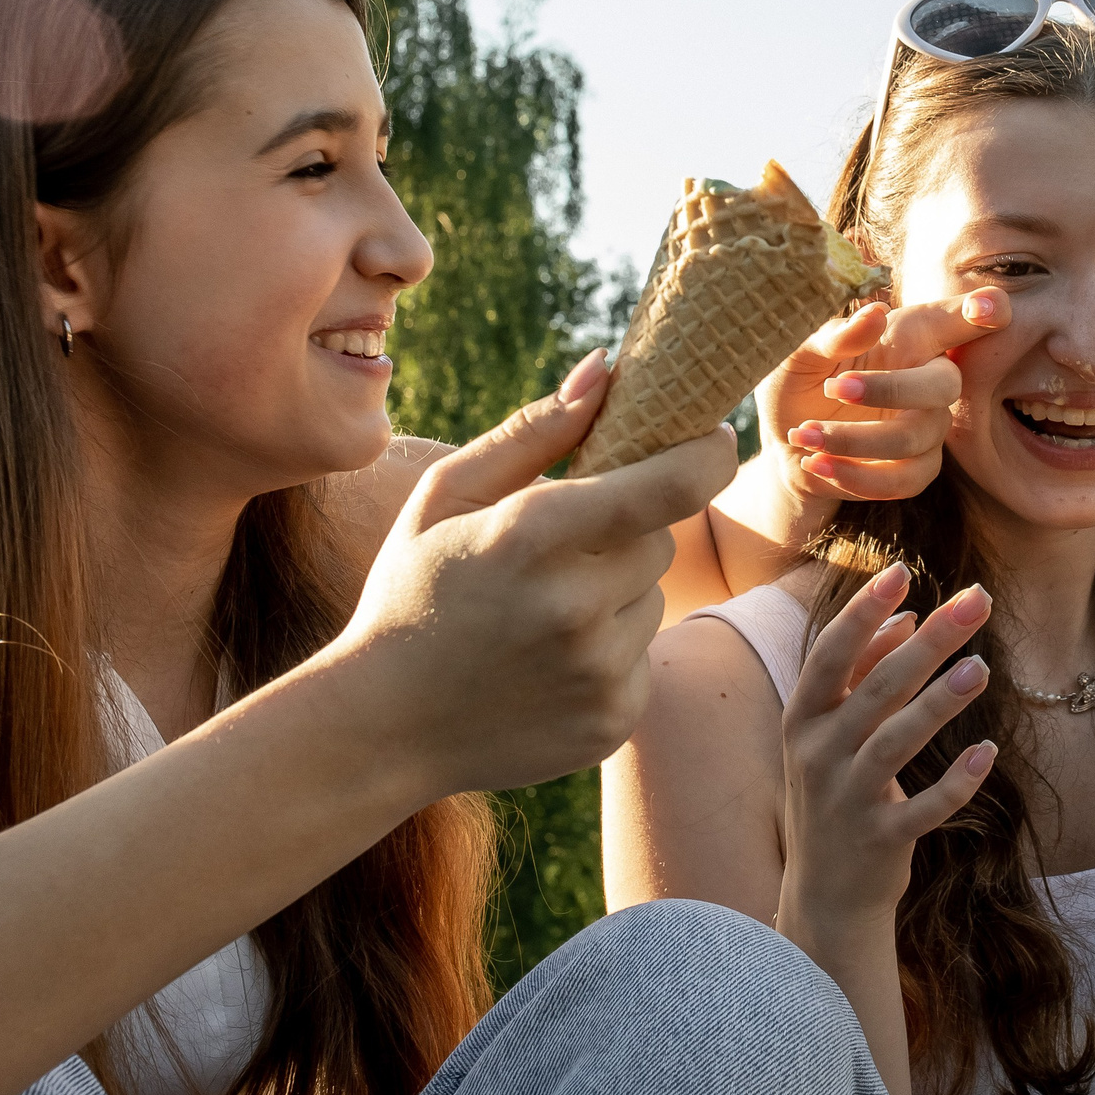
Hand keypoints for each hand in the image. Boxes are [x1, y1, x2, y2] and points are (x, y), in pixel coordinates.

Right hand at [331, 350, 739, 796]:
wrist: (380, 727)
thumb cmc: (414, 590)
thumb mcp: (447, 496)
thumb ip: (533, 431)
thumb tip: (608, 368)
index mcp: (533, 535)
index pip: (672, 485)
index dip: (707, 454)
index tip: (714, 439)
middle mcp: (574, 606)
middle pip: (659, 540)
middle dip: (623, 534)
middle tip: (558, 554)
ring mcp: (597, 672)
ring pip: (652, 599)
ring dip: (615, 595)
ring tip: (540, 615)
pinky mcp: (613, 720)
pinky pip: (644, 657)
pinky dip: (609, 652)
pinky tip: (546, 664)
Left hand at [760, 290, 1011, 503]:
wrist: (786, 446)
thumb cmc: (798, 386)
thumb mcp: (799, 356)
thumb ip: (834, 337)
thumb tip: (874, 314)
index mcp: (907, 338)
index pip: (957, 320)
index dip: (984, 311)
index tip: (987, 309)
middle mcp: (927, 379)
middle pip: (946, 384)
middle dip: (892, 389)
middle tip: (836, 388)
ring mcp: (927, 428)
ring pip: (915, 438)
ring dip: (855, 439)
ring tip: (805, 434)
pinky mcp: (914, 470)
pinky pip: (902, 480)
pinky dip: (854, 475)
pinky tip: (815, 461)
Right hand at [777, 564, 997, 939]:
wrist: (825, 891)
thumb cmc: (836, 790)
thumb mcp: (836, 731)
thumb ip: (868, 672)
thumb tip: (906, 616)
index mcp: (803, 719)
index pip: (831, 654)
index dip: (863, 611)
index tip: (901, 571)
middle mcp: (818, 755)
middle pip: (877, 688)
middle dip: (930, 641)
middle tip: (978, 601)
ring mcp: (847, 800)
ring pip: (897, 743)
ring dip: (942, 703)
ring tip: (983, 668)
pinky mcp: (881, 840)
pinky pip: (924, 808)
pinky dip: (956, 783)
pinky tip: (986, 753)